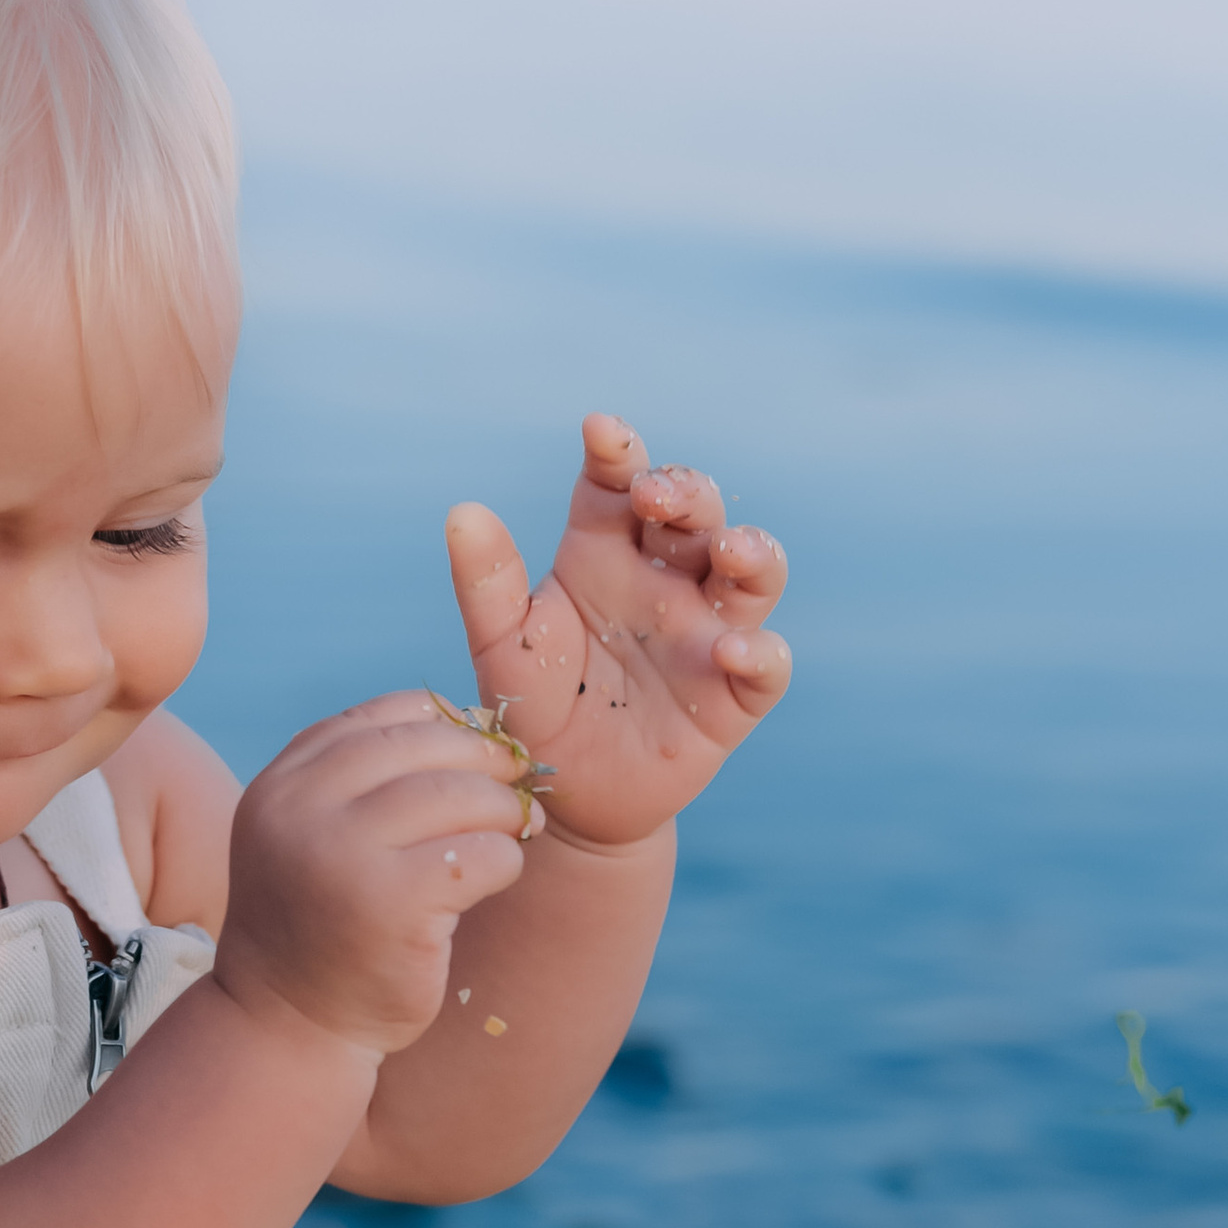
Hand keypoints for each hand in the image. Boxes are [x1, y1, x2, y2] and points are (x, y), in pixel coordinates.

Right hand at [213, 693, 532, 1057]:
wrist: (290, 1026)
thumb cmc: (321, 927)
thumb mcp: (312, 837)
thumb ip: (358, 783)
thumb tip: (472, 725)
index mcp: (282, 784)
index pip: (378, 718)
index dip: (442, 723)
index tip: (476, 751)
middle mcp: (301, 809)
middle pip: (424, 746)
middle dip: (485, 761)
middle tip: (517, 784)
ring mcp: (343, 854)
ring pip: (460, 795)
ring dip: (503, 811)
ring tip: (513, 832)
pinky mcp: (393, 904)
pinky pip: (482, 854)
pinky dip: (505, 860)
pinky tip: (495, 878)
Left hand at [443, 414, 790, 852]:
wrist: (562, 797)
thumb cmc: (531, 707)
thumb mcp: (501, 647)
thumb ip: (486, 584)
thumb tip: (463, 511)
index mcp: (604, 555)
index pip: (618, 485)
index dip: (617, 453)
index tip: (600, 430)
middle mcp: (664, 582)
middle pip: (696, 515)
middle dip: (687, 492)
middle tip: (655, 496)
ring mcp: (706, 633)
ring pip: (753, 574)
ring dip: (752, 553)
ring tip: (729, 552)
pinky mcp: (733, 694)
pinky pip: (765, 664)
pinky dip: (759, 652)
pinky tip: (729, 651)